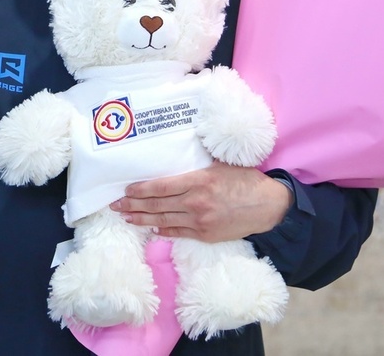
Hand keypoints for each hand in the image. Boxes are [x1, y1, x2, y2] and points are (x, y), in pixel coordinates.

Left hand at [110, 162, 291, 242]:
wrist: (267, 206)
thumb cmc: (246, 181)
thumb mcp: (221, 164)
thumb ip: (199, 161)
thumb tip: (180, 149)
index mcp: (199, 181)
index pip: (161, 186)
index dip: (140, 189)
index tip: (126, 189)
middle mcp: (196, 202)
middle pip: (157, 204)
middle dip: (133, 205)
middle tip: (115, 206)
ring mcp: (200, 221)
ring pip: (163, 220)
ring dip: (142, 219)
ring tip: (126, 218)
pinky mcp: (205, 234)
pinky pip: (178, 232)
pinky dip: (162, 230)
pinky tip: (151, 227)